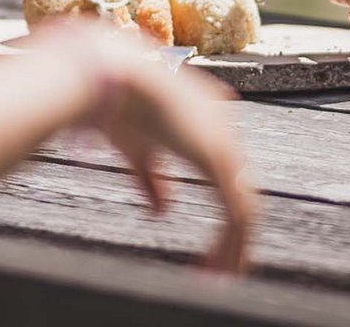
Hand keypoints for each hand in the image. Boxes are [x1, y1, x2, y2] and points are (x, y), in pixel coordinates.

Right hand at [53, 27, 254, 271]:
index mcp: (206, 115)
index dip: (223, 203)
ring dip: (233, 246)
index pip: (225, 168)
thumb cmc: (112, 102)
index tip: (214, 237)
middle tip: (222, 265)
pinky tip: (219, 266)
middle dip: (233, 232)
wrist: (106, 75)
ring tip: (218, 275)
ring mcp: (223, 142)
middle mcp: (222, 125)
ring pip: (243, 206)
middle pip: (240, 189)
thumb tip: (162, 211)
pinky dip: (231, 244)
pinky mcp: (217, 159)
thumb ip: (153, 180)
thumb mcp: (135, 148)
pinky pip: (236, 213)